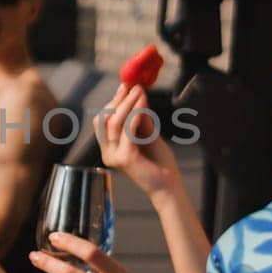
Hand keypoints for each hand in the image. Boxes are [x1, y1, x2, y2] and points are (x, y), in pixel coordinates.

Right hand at [95, 83, 180, 198]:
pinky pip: (127, 130)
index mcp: (109, 148)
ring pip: (114, 122)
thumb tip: (137, 95)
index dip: (113, 102)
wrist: (169, 186)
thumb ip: (141, 119)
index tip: (126, 87)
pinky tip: (144, 104)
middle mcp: (107, 153)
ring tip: (139, 92)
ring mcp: (113, 157)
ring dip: (127, 103)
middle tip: (132, 86)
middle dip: (118, 100)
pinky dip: (135, 113)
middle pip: (104, 119)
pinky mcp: (124, 158)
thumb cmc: (159, 163)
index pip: (103, 121)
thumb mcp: (148, 136)